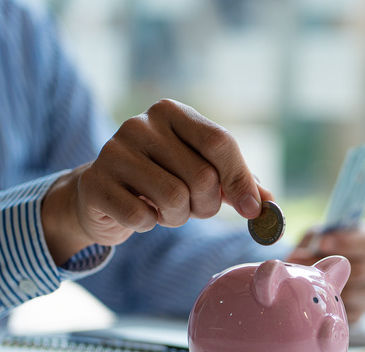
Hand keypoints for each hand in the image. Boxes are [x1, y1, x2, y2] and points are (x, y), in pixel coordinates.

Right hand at [42, 99, 272, 264]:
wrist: (104, 193)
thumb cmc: (164, 179)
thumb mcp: (204, 173)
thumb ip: (239, 183)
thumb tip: (269, 205)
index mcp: (172, 112)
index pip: (219, 142)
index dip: (240, 180)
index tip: (252, 209)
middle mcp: (140, 124)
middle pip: (202, 176)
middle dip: (207, 205)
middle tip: (194, 208)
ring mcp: (112, 151)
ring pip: (174, 198)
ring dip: (179, 217)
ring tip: (167, 210)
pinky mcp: (95, 183)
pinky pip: (141, 216)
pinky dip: (149, 225)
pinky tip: (141, 213)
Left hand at [287, 222, 364, 323]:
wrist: (325, 271)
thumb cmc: (323, 247)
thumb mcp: (317, 237)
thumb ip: (312, 243)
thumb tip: (297, 257)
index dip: (346, 243)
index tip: (321, 244)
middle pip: (362, 272)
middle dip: (331, 271)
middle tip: (306, 267)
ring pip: (352, 295)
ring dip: (327, 292)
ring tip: (306, 284)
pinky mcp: (360, 310)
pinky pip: (346, 313)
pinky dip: (329, 308)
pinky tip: (316, 299)